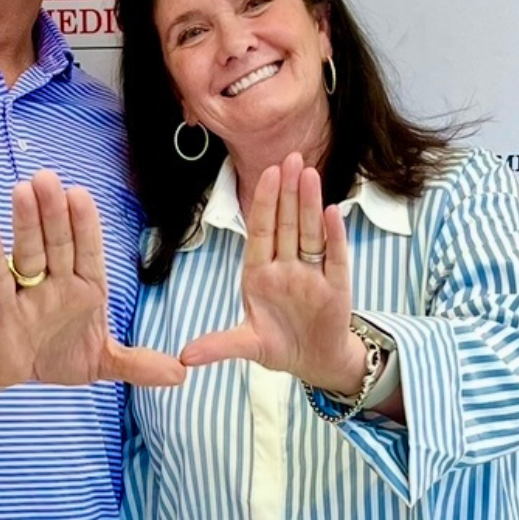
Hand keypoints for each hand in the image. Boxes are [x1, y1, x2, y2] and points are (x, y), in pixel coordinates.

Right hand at [0, 170, 185, 390]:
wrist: (17, 369)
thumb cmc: (59, 352)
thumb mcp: (104, 361)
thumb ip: (138, 364)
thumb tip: (181, 375)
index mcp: (85, 288)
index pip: (87, 250)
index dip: (84, 224)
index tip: (81, 195)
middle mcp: (57, 283)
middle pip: (57, 242)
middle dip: (54, 212)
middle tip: (48, 178)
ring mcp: (28, 293)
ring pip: (28, 252)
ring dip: (26, 222)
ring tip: (23, 190)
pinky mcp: (2, 309)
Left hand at [180, 154, 365, 393]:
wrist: (314, 362)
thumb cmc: (279, 343)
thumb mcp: (246, 344)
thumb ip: (218, 345)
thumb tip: (182, 359)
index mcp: (260, 272)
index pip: (261, 230)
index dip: (264, 202)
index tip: (267, 173)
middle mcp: (286, 267)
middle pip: (287, 223)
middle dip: (287, 191)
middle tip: (290, 157)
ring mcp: (312, 274)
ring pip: (310, 232)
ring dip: (309, 203)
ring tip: (309, 173)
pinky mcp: (336, 287)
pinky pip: (335, 256)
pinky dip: (335, 235)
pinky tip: (332, 211)